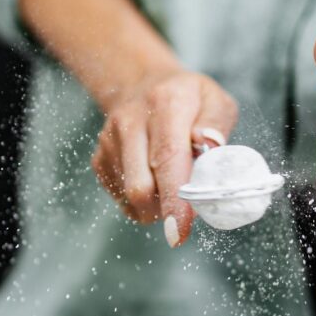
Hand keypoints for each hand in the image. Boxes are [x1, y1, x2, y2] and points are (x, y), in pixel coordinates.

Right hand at [92, 69, 237, 245]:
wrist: (140, 84)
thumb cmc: (187, 99)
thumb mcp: (214, 99)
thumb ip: (217, 124)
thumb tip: (208, 145)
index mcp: (165, 103)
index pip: (167, 157)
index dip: (174, 198)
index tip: (179, 230)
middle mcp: (130, 121)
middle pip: (140, 186)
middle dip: (164, 210)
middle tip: (185, 213)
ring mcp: (109, 141)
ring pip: (130, 197)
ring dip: (156, 206)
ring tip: (172, 185)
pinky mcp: (99, 159)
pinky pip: (122, 199)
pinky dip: (143, 203)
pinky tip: (154, 181)